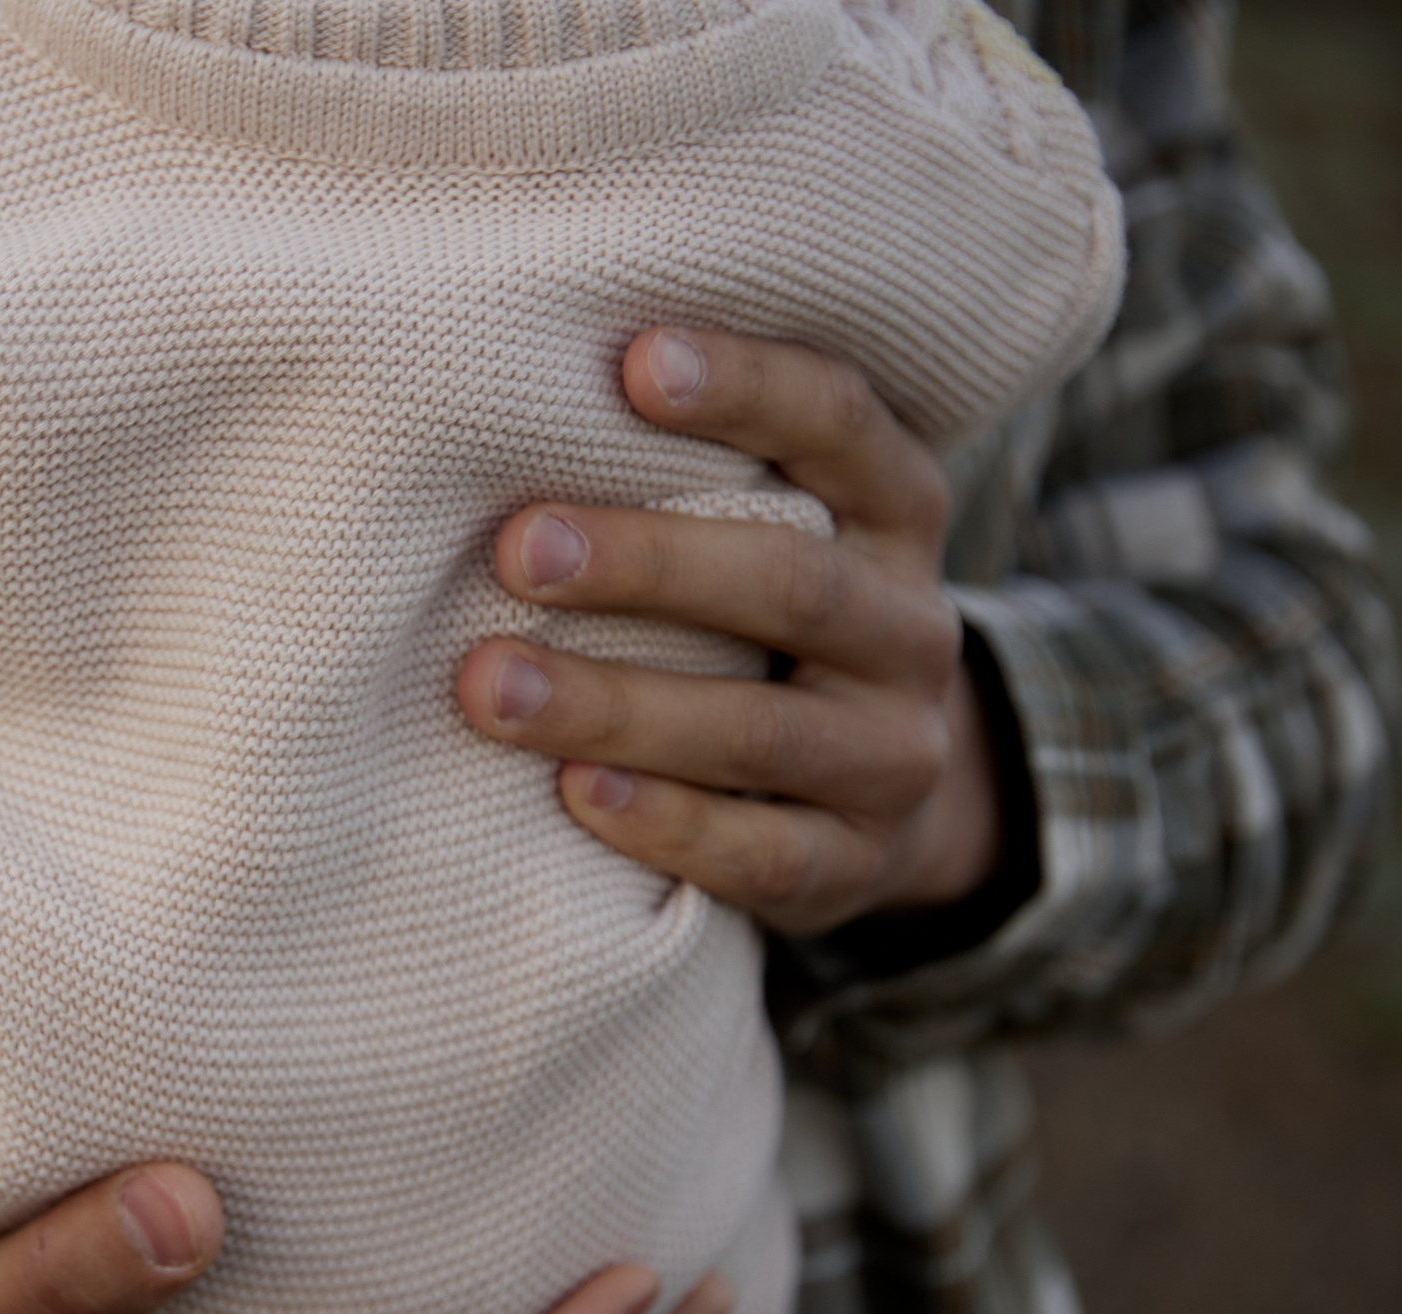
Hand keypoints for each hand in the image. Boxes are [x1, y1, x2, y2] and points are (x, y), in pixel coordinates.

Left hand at [459, 328, 1002, 936]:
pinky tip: (574, 795)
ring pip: (760, 732)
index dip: (749, 388)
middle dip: (647, 564)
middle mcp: (911, 627)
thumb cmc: (758, 623)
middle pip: (790, 584)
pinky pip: (764, 852)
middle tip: (517, 548)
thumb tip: (508, 396)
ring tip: (491, 685)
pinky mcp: (856, 863)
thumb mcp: (768, 530)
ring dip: (616, 706)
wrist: (874, 797)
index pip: (841, 424)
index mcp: (895, 512)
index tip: (634, 363)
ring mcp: (894, 754)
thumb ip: (688, 471)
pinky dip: (665, 823)